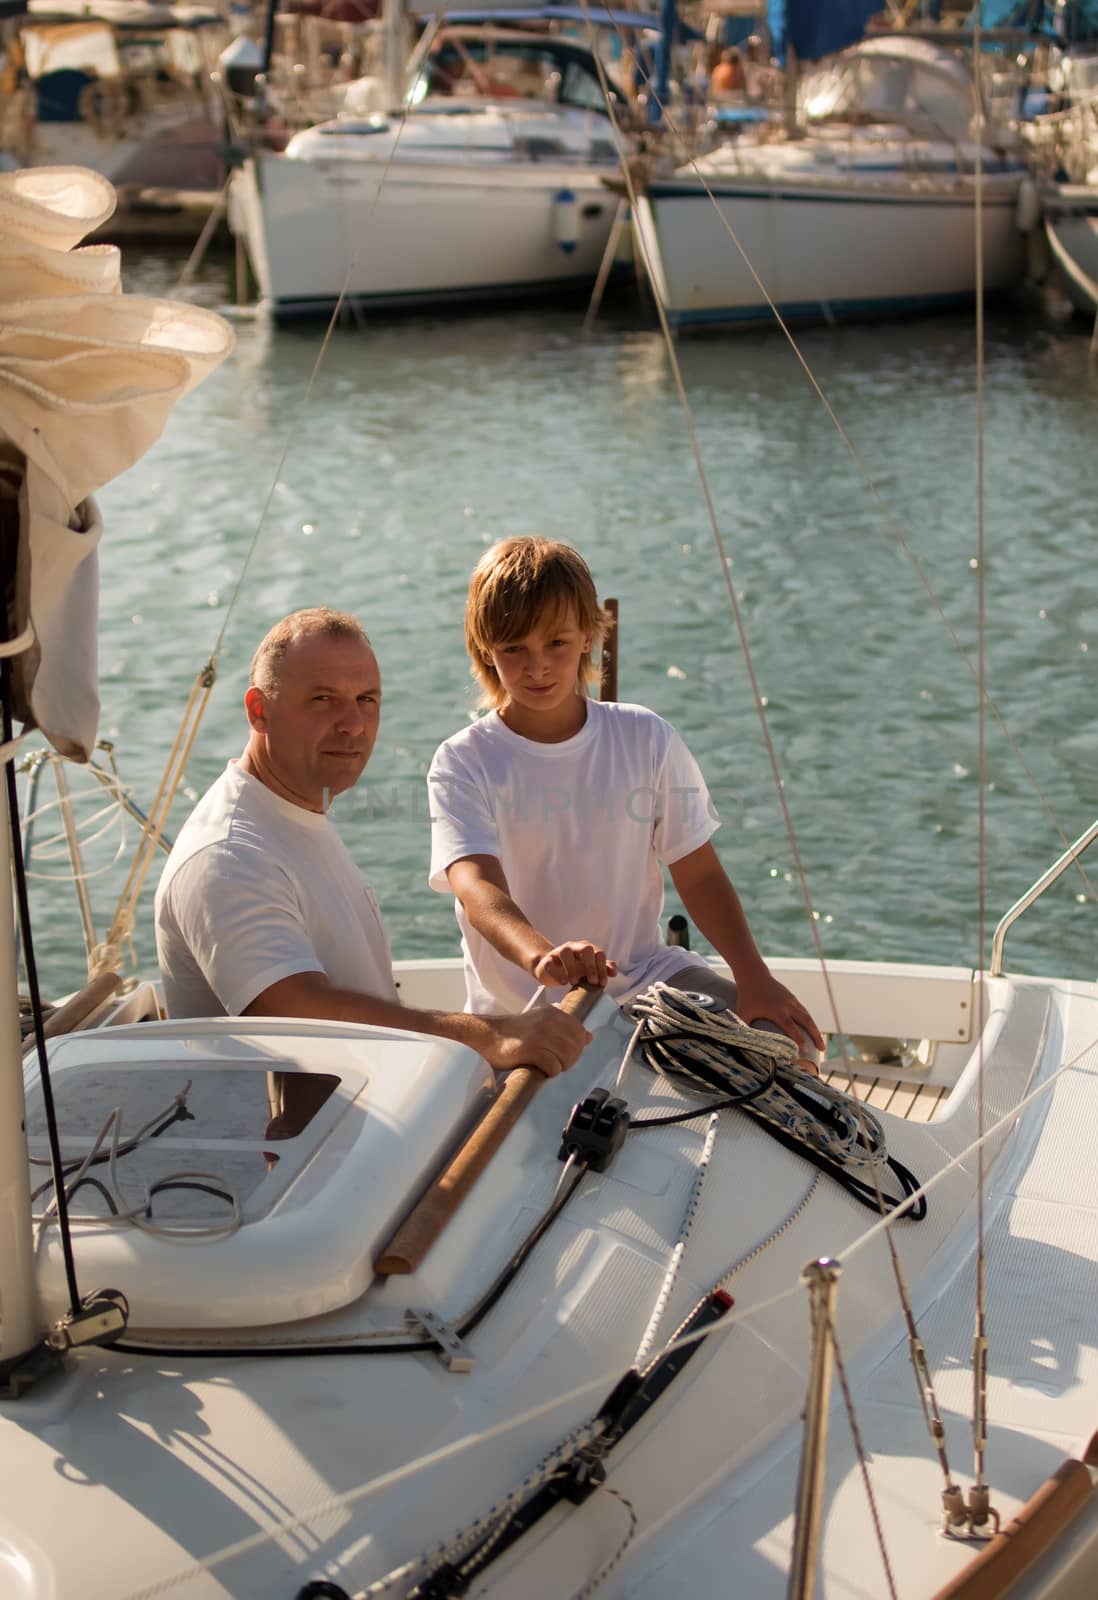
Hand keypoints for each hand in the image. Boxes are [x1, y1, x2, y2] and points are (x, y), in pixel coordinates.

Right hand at [472, 1005, 591, 1077]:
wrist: (486, 1036)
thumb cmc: (514, 1033)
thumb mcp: (541, 1022)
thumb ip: (564, 1027)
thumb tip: (588, 1037)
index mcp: (553, 1013)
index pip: (580, 1033)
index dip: (575, 1047)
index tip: (561, 1052)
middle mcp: (548, 1021)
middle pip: (576, 1047)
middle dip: (569, 1060)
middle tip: (554, 1063)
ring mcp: (539, 1035)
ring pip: (567, 1058)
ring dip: (560, 1067)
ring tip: (547, 1066)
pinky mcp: (529, 1049)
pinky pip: (553, 1067)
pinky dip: (550, 1072)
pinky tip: (540, 1069)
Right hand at [531, 940, 617, 988]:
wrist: (549, 968)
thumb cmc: (572, 968)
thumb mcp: (589, 968)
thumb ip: (603, 968)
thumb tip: (614, 971)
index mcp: (586, 949)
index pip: (599, 954)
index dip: (602, 968)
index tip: (602, 983)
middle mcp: (573, 947)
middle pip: (586, 948)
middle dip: (591, 966)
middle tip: (592, 982)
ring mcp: (559, 952)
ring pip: (566, 952)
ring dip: (572, 968)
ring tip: (574, 982)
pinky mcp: (547, 961)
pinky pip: (550, 963)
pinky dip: (557, 973)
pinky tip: (563, 982)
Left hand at [735, 970, 824, 1061]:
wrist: (754, 975)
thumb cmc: (746, 996)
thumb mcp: (742, 1013)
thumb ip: (744, 1028)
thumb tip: (744, 1043)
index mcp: (776, 1011)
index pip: (790, 1027)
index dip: (798, 1038)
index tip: (806, 1050)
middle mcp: (787, 1005)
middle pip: (806, 1021)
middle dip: (816, 1036)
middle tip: (823, 1050)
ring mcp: (791, 1001)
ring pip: (807, 1016)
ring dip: (815, 1030)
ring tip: (821, 1044)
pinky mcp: (792, 998)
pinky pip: (804, 1011)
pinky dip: (810, 1021)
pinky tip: (812, 1030)